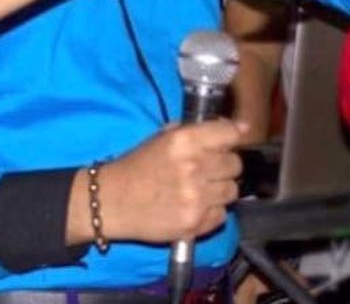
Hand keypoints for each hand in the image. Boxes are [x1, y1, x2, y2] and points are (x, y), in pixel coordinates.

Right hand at [98, 120, 244, 241]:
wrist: (111, 202)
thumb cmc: (137, 166)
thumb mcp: (163, 137)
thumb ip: (199, 131)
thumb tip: (238, 127)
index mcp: (185, 141)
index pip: (229, 134)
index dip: (231, 137)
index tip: (227, 142)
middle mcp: (194, 167)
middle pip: (235, 164)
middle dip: (224, 166)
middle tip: (207, 169)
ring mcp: (196, 198)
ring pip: (232, 191)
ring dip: (220, 190)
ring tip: (200, 190)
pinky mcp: (195, 223)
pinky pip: (222, 215)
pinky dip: (212, 212)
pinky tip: (194, 206)